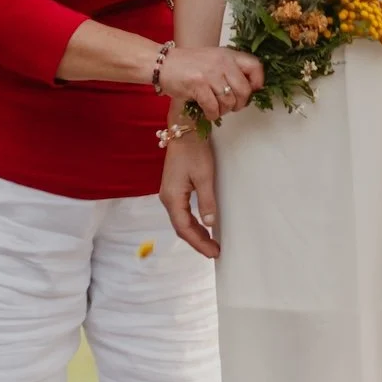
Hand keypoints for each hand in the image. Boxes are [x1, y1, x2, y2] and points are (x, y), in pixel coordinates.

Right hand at [157, 42, 261, 117]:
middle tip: (231, 106)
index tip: (251, 91)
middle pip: (244, 90)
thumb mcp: (214, 59)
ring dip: (224, 111)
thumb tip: (249, 90)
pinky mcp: (198, 85)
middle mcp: (222, 62)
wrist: (163, 64)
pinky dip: (212, 115)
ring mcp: (210, 73)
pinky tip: (207, 112)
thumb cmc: (189, 64)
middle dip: (240, 104)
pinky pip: (213, 108)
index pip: (255, 66)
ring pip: (229, 101)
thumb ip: (231, 70)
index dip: (257, 82)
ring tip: (216, 108)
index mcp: (228, 55)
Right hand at [161, 132, 220, 258]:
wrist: (184, 130)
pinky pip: (181, 212)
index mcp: (172, 197)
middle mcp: (167, 198)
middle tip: (215, 251)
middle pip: (181, 227)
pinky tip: (201, 225)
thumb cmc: (194, 151)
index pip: (184, 228)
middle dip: (197, 241)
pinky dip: (191, 222)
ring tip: (210, 242)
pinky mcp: (173, 188)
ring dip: (195, 233)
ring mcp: (169, 193)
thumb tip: (210, 224)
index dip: (199, 243)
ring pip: (181, 220)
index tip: (214, 252)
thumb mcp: (204, 177)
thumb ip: (206, 202)